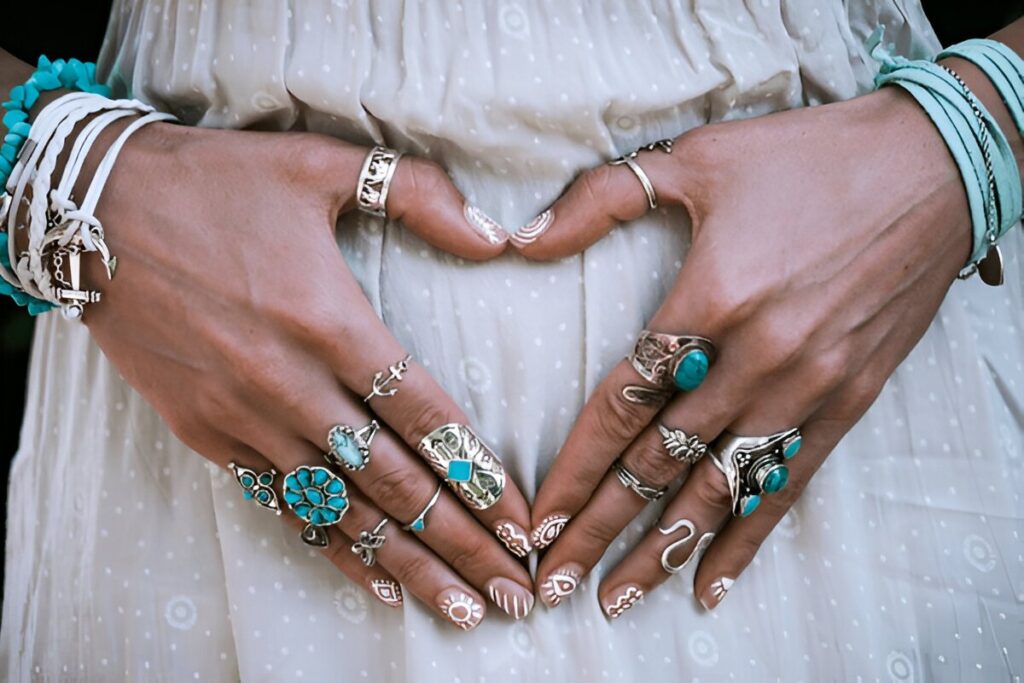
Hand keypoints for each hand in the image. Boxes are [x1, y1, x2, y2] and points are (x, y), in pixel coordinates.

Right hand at [79, 121, 533, 628]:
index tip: (521, 520)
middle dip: (462, 543)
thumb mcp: (320, 163)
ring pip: (344, 509)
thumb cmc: (213, 182)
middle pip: (396, 482)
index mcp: (329, 320)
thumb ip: (417, 194)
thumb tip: (495, 236)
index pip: (424, 416)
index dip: (479, 474)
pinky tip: (375, 584)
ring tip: (462, 609)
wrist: (89, 209)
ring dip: (409, 563)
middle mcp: (292, 384)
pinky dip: (333, 547)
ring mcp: (246, 418)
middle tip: (515, 593)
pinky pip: (284, 504)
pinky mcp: (208, 435)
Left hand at [517, 87, 970, 614]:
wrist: (937, 166)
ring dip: (663, 550)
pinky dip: (748, 537)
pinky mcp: (850, 400)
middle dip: (599, 529)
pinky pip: (788, 484)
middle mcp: (757, 357)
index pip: (621, 404)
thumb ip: (602, 199)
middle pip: (658, 462)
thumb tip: (523, 238)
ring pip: (718, 488)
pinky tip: (713, 583)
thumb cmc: (810, 157)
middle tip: (554, 583)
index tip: (537, 517)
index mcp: (711, 299)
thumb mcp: (698, 157)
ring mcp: (808, 386)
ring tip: (617, 599)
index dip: (573, 467)